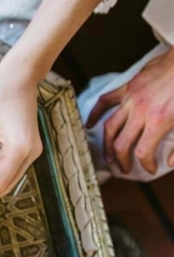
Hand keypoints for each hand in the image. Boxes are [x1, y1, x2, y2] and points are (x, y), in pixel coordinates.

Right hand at [86, 47, 173, 174]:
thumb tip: (170, 162)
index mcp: (158, 122)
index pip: (143, 152)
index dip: (145, 164)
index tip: (150, 168)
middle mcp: (140, 112)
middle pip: (121, 143)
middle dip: (121, 160)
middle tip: (124, 168)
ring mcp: (131, 99)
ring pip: (110, 126)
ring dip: (107, 144)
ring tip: (108, 155)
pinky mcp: (128, 87)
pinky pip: (106, 101)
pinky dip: (96, 113)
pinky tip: (90, 124)